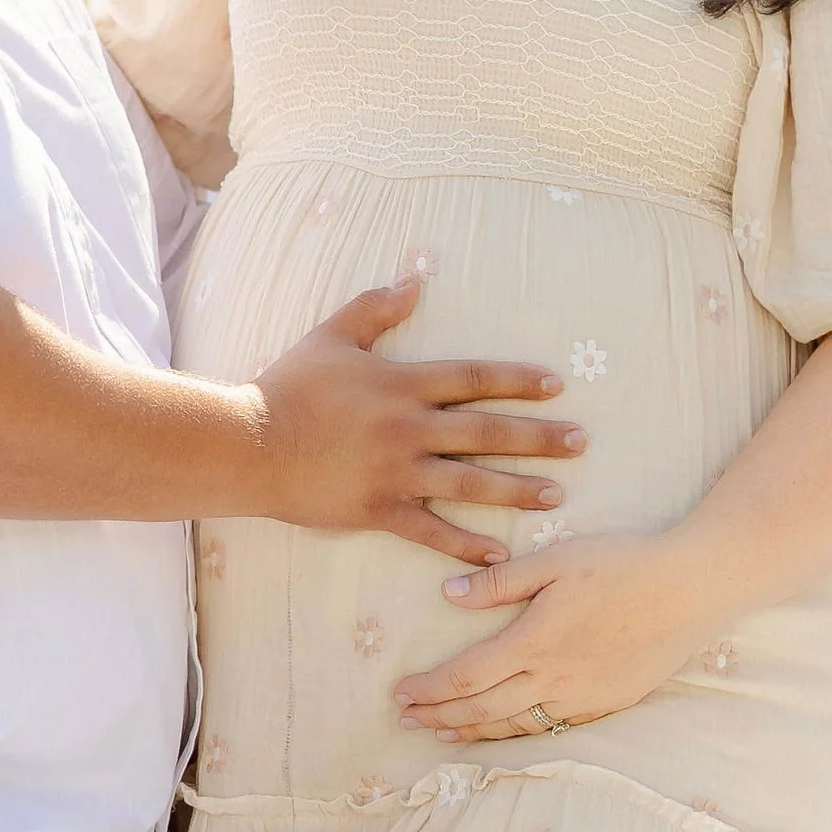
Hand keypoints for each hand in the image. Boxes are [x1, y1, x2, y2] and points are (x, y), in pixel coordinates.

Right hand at [250, 280, 583, 562]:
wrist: (250, 445)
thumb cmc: (288, 387)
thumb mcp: (332, 337)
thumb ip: (375, 308)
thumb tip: (416, 280)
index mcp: (401, 384)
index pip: (473, 379)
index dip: (517, 381)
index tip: (556, 386)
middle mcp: (408, 428)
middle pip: (487, 432)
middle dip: (538, 437)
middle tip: (581, 442)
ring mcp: (396, 473)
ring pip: (470, 482)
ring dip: (517, 489)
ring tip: (557, 494)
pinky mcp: (379, 509)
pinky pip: (431, 530)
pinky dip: (465, 543)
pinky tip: (500, 552)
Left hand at [394, 531, 716, 737]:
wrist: (691, 591)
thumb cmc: (623, 564)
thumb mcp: (557, 560)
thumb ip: (500, 583)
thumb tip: (447, 595)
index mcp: (533, 642)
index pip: (465, 676)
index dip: (428, 689)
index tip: (400, 694)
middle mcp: (552, 679)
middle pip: (482, 709)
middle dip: (440, 716)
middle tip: (407, 720)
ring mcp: (580, 698)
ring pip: (514, 725)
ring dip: (472, 731)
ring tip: (443, 732)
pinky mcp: (605, 705)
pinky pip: (549, 727)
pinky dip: (515, 734)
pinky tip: (502, 732)